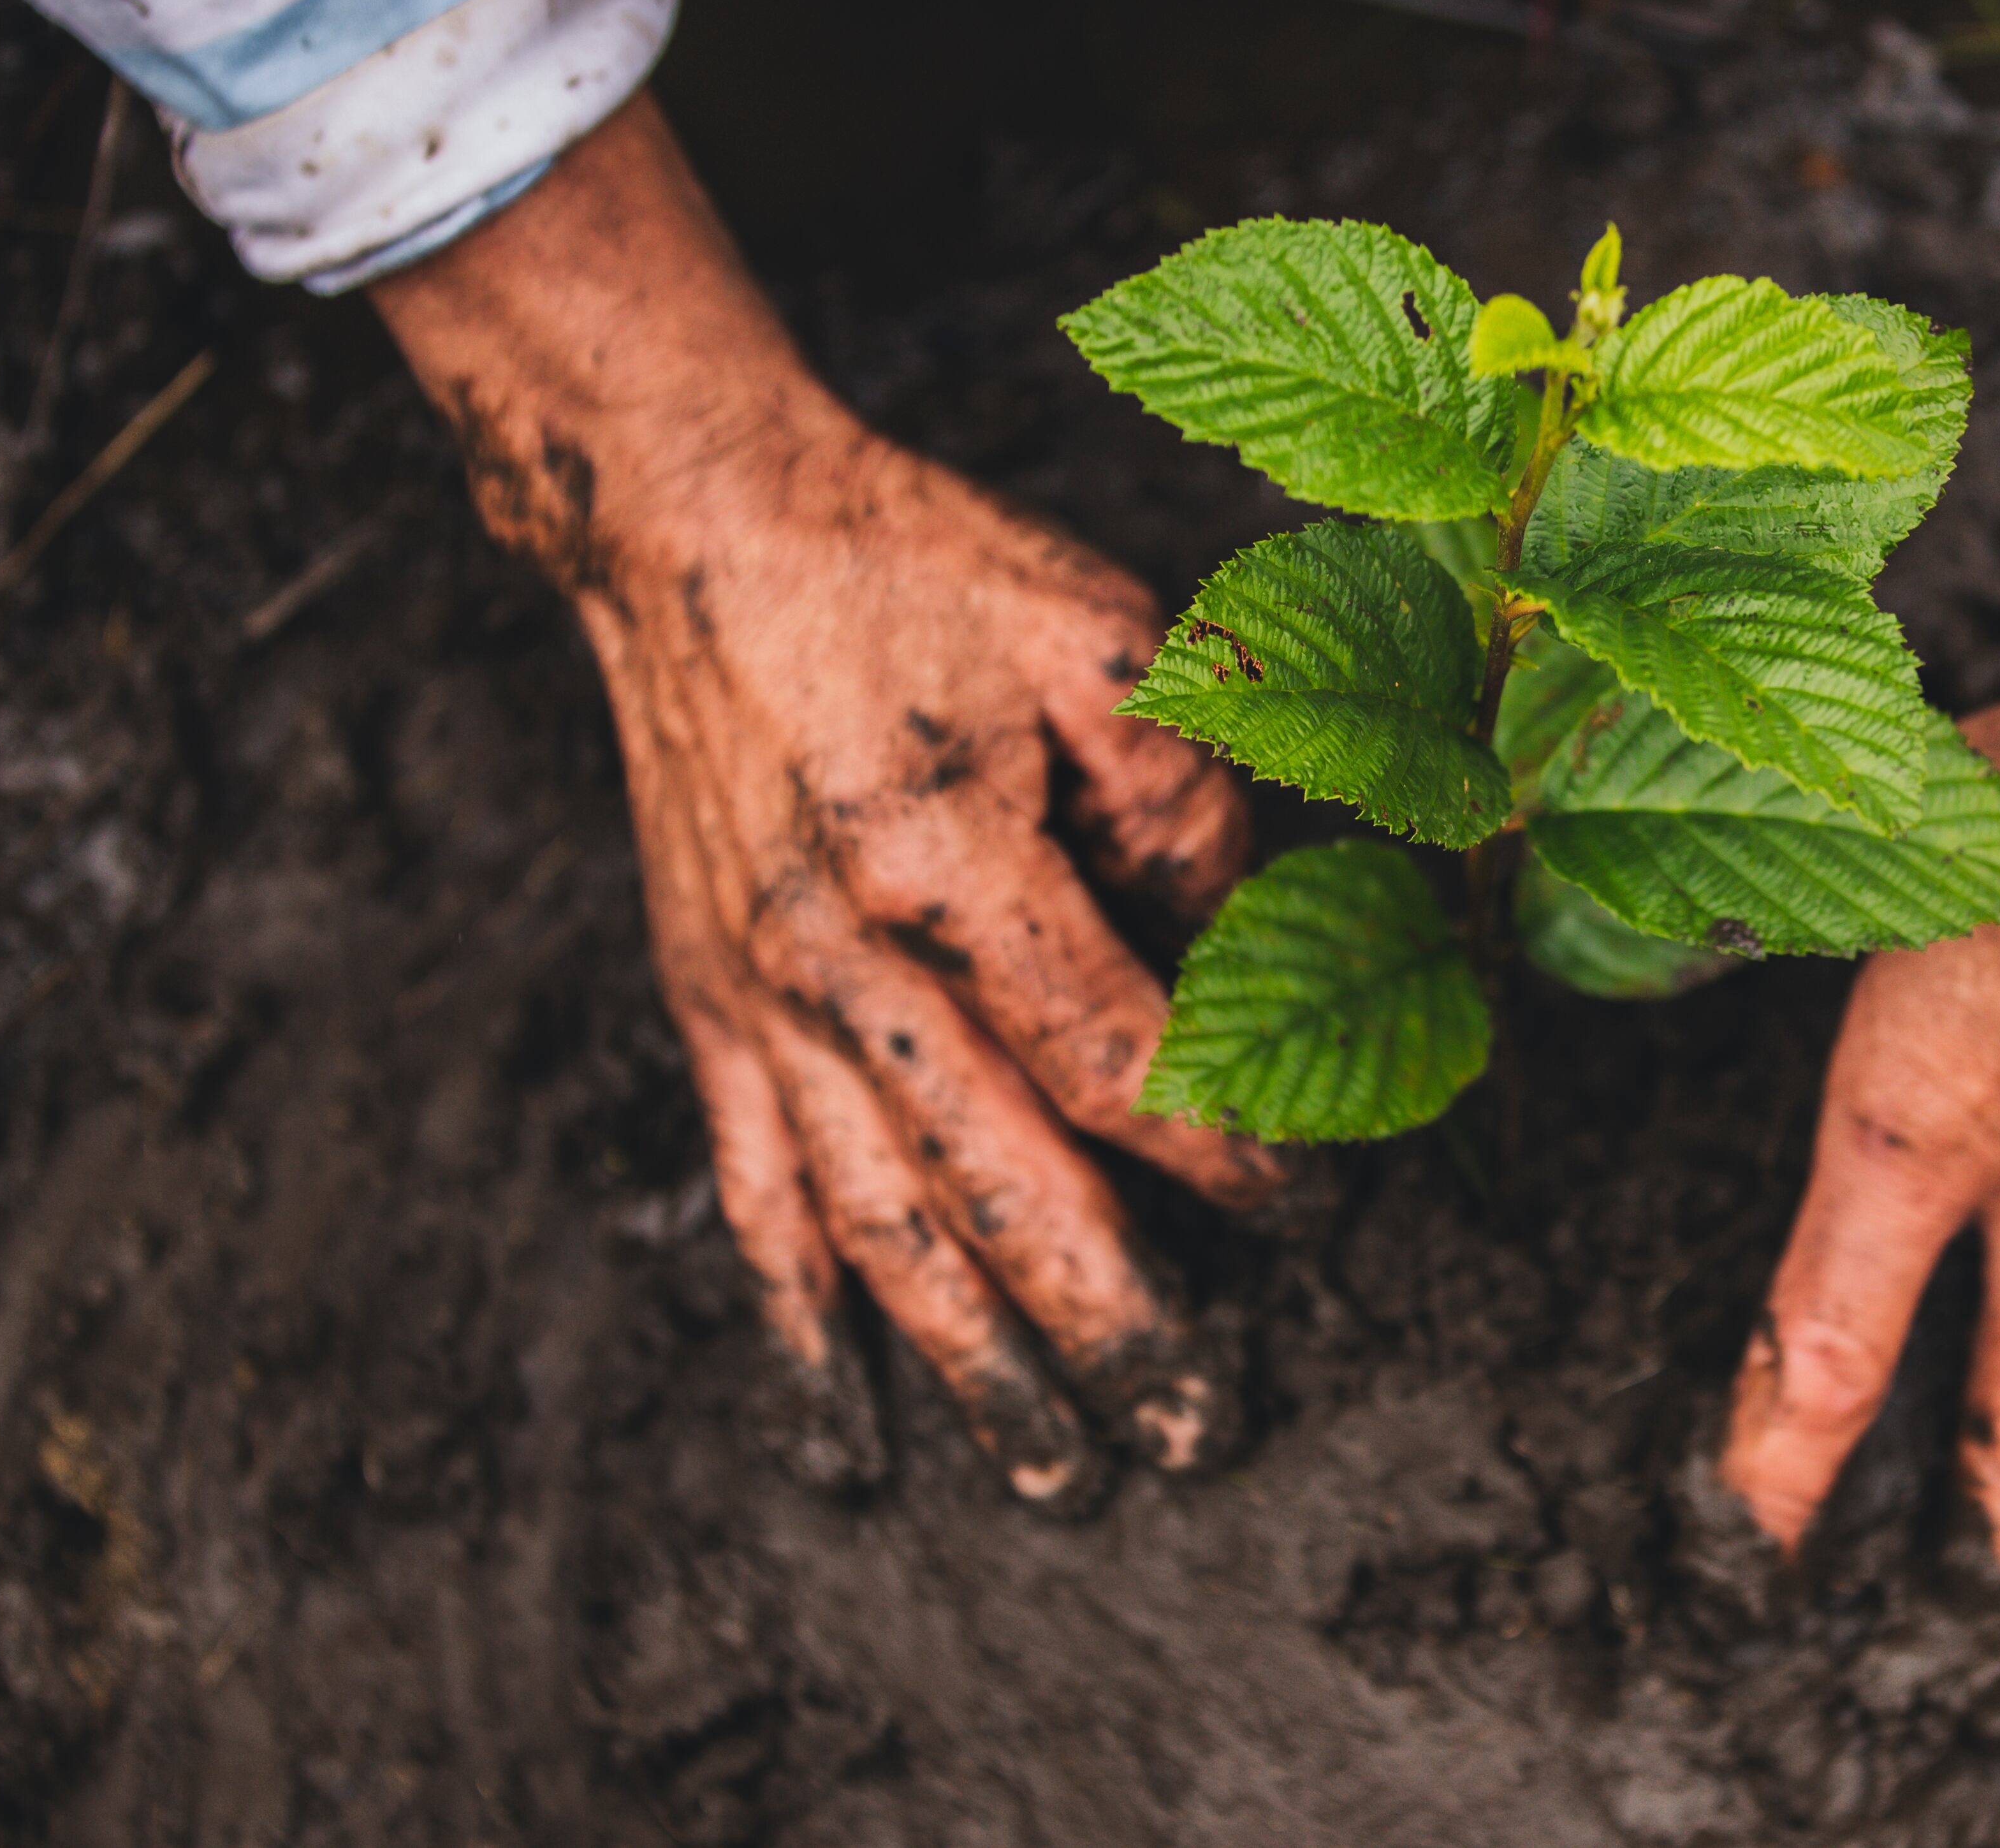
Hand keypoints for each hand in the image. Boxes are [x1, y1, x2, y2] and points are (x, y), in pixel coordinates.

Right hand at [372, 98, 1281, 1505]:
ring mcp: (760, 999)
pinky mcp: (706, 1009)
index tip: (1304, 1222)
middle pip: (996, 1188)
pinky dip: (796, 1328)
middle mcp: (842, 959)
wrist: (695, 526)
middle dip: (1104, 1327)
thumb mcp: (1094, 636)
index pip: (1117, 1062)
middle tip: (1191, 1436)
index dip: (1221, 1155)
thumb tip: (1254, 947)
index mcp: (951, 861)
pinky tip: (835, 1430)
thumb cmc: (910, 567)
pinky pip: (753, 1199)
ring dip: (965, 1367)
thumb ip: (1186, 800)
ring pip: (874, 1230)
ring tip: (1048, 1474)